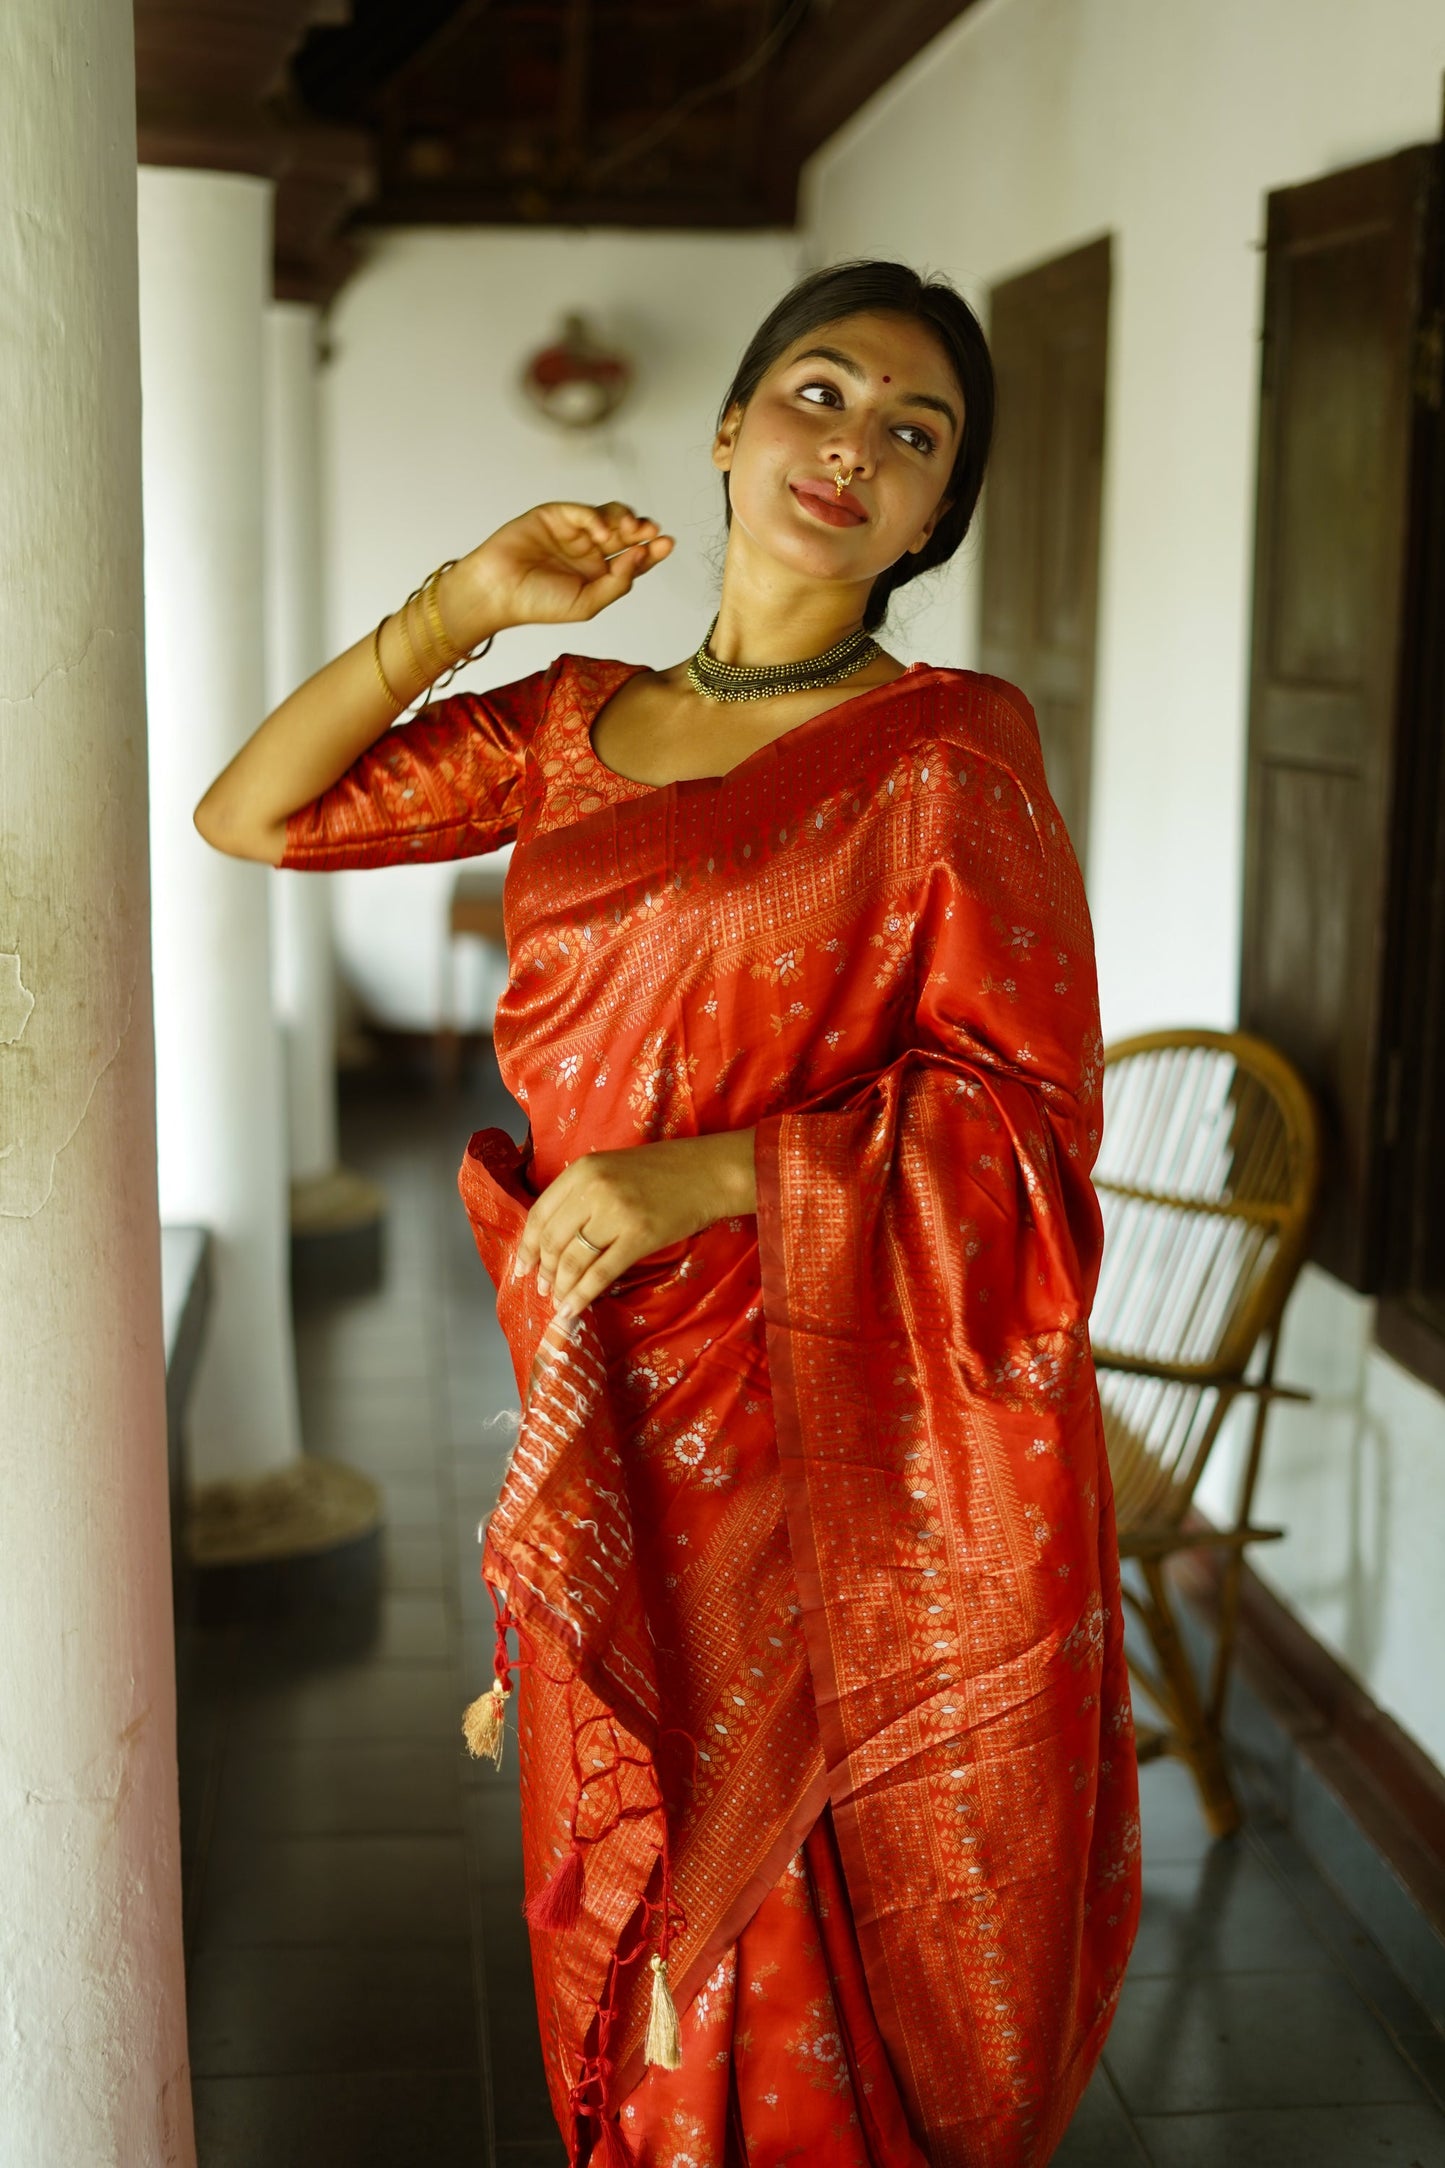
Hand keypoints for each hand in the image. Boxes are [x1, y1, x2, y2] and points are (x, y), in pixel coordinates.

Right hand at [451, 501, 673, 638]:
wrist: (497, 591)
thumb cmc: (538, 603)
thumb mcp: (587, 603)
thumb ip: (616, 584)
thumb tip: (639, 557)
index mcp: (598, 573)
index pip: (632, 558)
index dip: (652, 551)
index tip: (668, 543)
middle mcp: (589, 550)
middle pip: (626, 533)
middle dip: (642, 530)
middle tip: (654, 532)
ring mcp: (573, 531)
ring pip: (610, 516)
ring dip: (625, 520)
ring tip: (631, 531)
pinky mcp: (555, 515)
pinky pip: (583, 511)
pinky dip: (597, 517)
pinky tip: (603, 532)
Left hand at [513, 1132, 756, 1318]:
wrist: (707, 1173)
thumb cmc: (660, 1171)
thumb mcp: (611, 1168)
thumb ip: (581, 1194)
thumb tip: (553, 1237)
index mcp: (582, 1170)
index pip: (540, 1213)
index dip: (528, 1246)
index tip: (523, 1266)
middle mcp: (594, 1189)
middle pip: (554, 1240)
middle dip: (544, 1270)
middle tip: (542, 1288)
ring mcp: (616, 1213)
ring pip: (574, 1260)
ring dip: (561, 1287)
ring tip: (558, 1301)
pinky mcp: (639, 1237)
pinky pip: (601, 1273)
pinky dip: (582, 1296)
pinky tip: (573, 1309)